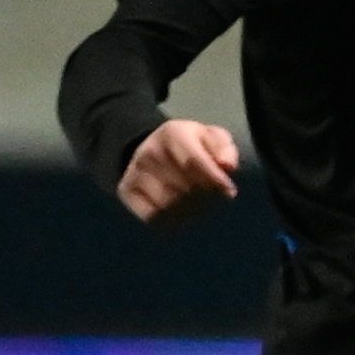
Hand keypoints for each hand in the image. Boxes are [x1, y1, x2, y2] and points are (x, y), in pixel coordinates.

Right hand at [119, 118, 240, 225]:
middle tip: (214, 199)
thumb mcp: (210, 138)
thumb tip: (228, 166)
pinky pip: (152, 217)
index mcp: (172, 133)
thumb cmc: (191, 146)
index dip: (214, 180)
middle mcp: (149, 151)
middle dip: (205, 197)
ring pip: (169, 205)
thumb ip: (224, 149)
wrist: (151, 149)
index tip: (229, 192)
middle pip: (183, 187)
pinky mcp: (126, 191)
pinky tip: (181, 213)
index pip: (194, 162)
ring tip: (198, 206)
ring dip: (189, 211)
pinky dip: (171, 220)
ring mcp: (134, 172)